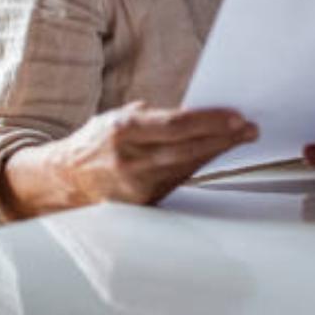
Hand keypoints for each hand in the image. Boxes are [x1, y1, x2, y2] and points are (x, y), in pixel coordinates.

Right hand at [0, 102, 257, 215]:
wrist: (65, 180)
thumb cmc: (96, 141)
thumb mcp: (118, 117)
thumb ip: (153, 115)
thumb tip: (194, 111)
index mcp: (123, 132)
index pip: (176, 125)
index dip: (209, 122)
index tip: (235, 116)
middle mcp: (130, 161)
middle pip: (188, 149)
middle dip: (223, 138)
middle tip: (249, 128)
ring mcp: (137, 186)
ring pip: (188, 166)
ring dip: (217, 152)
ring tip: (240, 138)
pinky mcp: (143, 203)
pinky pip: (179, 180)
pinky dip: (199, 165)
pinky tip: (215, 154)